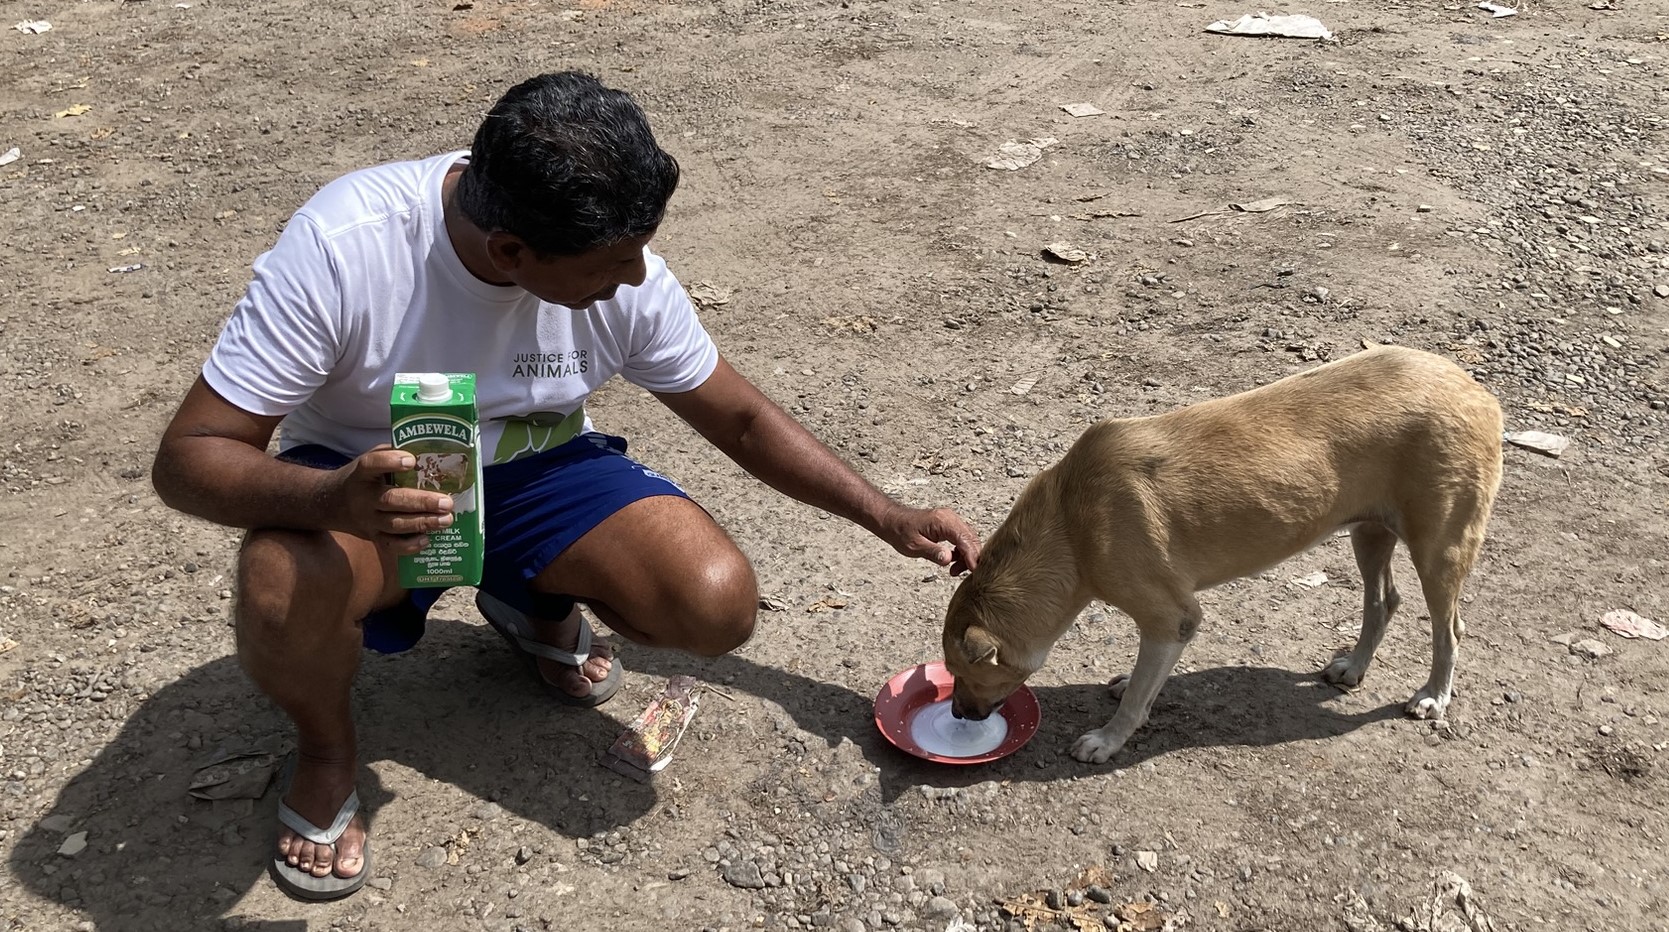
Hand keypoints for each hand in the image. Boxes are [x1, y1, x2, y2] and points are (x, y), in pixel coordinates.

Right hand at [326, 445, 453, 554]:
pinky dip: (409, 545)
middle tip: (446, 502)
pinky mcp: (372, 537)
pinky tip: (428, 539)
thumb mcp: (371, 460)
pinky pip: (390, 545)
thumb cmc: (363, 478)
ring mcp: (367, 520)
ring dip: (423, 523)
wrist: (331, 503)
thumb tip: (429, 451)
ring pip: (395, 525)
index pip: (371, 465)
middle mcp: (362, 498)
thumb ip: (393, 454)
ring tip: (447, 520)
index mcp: (361, 473)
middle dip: (421, 502)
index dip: (390, 462)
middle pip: (391, 500)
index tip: (411, 460)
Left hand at [878, 506, 980, 574]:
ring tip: (954, 570)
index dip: (971, 556)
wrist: (894, 522)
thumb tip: (949, 559)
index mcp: (943, 521)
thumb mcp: (915, 546)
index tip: (974, 571)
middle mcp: (950, 518)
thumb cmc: (901, 532)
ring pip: (969, 540)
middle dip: (971, 558)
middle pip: (971, 539)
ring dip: (966, 556)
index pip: (965, 540)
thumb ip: (933, 552)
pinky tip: (952, 561)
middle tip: (961, 573)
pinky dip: (961, 552)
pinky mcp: (949, 525)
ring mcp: (951, 520)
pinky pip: (962, 539)